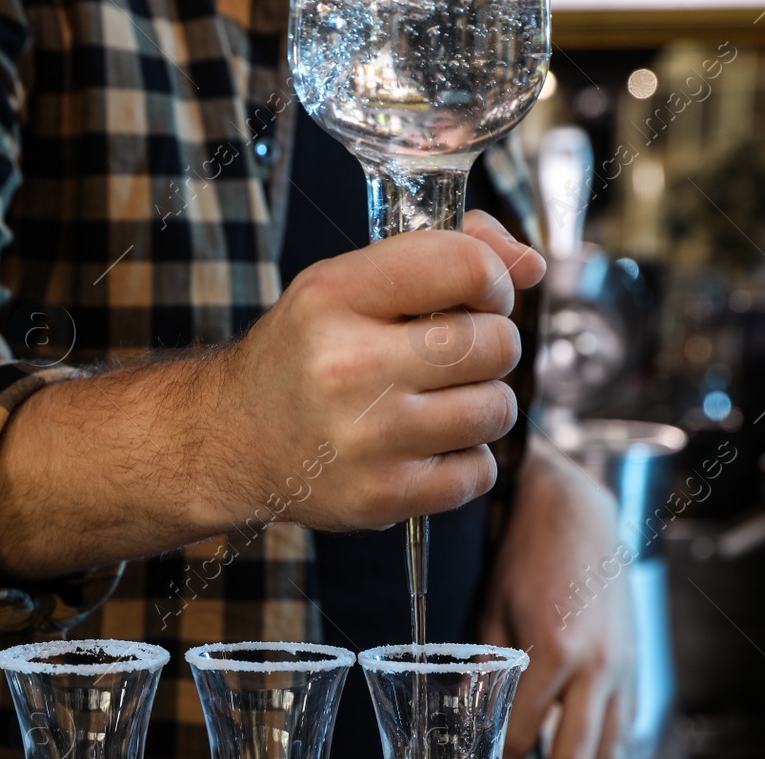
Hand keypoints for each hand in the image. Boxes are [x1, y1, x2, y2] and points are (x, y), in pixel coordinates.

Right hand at [0, 211, 543, 580]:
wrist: (230, 440)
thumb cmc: (304, 355)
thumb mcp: (348, 283)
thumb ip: (443, 254)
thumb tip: (534, 265)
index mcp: (335, 296)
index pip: (466, 266)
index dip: (490, 281)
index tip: (474, 298)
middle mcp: (348, 366)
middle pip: (494, 342)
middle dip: (492, 344)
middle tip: (455, 355)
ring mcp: (366, 439)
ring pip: (497, 409)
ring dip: (483, 403)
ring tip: (439, 401)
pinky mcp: (382, 498)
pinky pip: (480, 471)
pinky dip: (466, 459)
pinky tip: (425, 446)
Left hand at [479, 436, 635, 758]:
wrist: (581, 511)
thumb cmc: (526, 554)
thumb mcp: (491, 609)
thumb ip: (483, 669)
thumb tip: (464, 719)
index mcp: (556, 652)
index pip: (525, 737)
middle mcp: (598, 668)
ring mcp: (624, 669)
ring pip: (610, 754)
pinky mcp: (635, 666)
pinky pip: (624, 731)